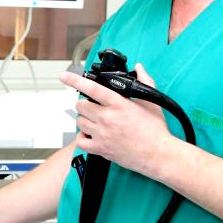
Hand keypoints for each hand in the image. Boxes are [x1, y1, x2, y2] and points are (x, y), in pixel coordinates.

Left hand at [58, 63, 173, 177]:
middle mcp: (107, 118)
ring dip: (85, 119)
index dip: (75, 80)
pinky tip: (91, 135)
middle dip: (85, 104)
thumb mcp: (151, 101)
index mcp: (118, 104)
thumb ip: (144, 81)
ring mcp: (102, 134)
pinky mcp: (101, 149)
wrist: (159, 154)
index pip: (91, 88)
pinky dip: (83, 137)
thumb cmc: (156, 130)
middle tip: (94, 107)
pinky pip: (80, 141)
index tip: (64, 76)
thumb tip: (139, 68)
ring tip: (96, 121)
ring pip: (80, 122)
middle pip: (81, 105)